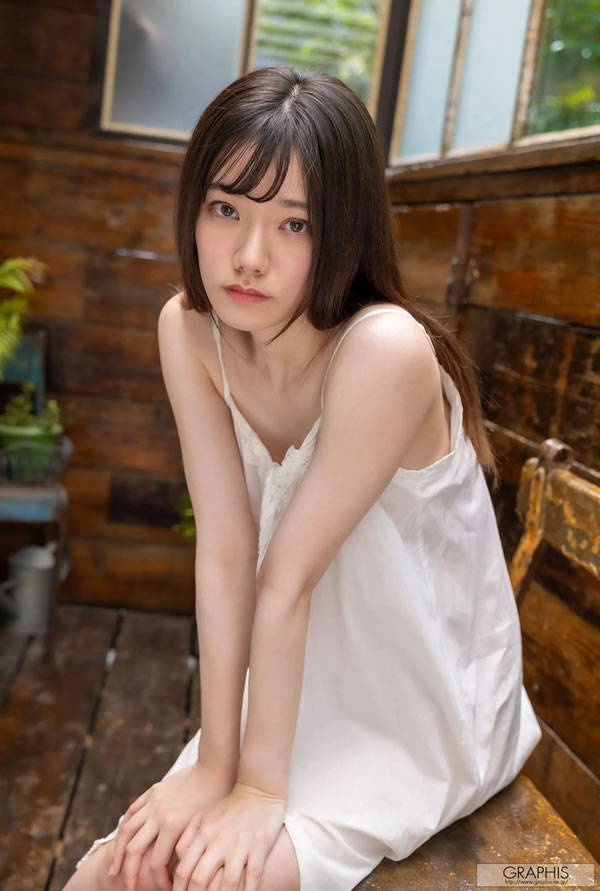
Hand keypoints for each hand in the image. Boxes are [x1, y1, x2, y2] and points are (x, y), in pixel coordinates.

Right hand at [109, 761, 235, 890]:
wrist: (215, 768)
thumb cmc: (217, 799)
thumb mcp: (204, 827)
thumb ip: (187, 848)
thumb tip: (179, 873)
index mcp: (172, 825)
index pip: (156, 864)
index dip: (159, 881)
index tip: (166, 889)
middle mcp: (158, 814)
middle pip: (134, 851)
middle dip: (130, 873)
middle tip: (129, 889)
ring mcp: (153, 802)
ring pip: (126, 831)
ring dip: (118, 853)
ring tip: (115, 869)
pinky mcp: (152, 792)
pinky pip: (132, 811)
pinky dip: (124, 828)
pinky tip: (122, 840)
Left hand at [172, 781, 285, 890]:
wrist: (258, 789)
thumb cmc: (229, 807)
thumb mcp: (203, 817)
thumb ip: (188, 839)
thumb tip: (177, 866)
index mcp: (202, 833)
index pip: (183, 869)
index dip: (178, 890)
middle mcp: (218, 840)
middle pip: (200, 879)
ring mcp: (240, 844)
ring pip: (227, 884)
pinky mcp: (260, 846)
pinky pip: (253, 877)